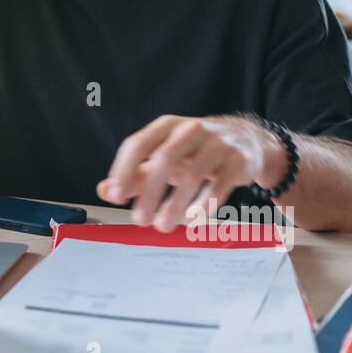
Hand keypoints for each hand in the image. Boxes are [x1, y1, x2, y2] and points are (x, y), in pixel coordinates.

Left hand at [95, 116, 284, 231]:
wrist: (246, 140)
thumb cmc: (194, 152)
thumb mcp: (164, 158)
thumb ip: (135, 174)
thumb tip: (105, 191)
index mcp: (166, 127)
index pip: (138, 143)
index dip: (124, 169)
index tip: (116, 196)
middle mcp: (190, 130)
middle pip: (165, 159)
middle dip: (150, 192)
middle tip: (139, 220)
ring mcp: (216, 143)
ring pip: (193, 174)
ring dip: (175, 204)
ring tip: (163, 225)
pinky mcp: (238, 161)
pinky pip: (219, 185)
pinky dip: (204, 205)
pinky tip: (192, 221)